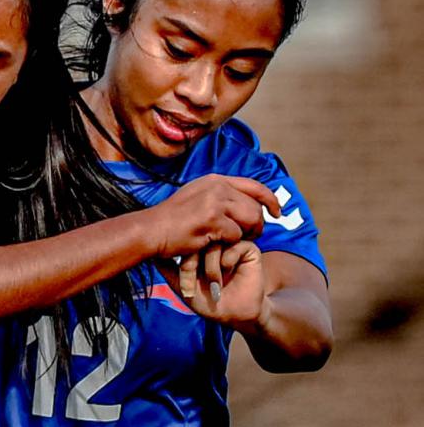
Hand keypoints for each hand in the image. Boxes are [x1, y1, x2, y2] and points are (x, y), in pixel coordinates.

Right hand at [149, 175, 281, 258]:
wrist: (150, 230)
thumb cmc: (169, 220)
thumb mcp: (194, 198)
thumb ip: (215, 196)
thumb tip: (236, 200)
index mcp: (215, 180)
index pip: (254, 185)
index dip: (270, 199)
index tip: (277, 212)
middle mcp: (217, 187)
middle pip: (255, 204)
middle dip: (259, 222)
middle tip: (254, 235)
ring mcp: (215, 202)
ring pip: (250, 218)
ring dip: (249, 233)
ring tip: (239, 242)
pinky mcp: (212, 220)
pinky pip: (235, 234)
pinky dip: (231, 243)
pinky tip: (221, 246)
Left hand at [177, 240, 267, 326]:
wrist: (233, 315)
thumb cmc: (208, 301)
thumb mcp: (182, 286)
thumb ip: (168, 270)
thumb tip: (151, 254)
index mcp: (200, 250)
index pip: (185, 244)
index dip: (183, 264)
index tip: (187, 285)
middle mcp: (215, 243)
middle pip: (198, 241)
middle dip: (193, 266)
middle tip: (198, 284)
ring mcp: (231, 243)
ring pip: (214, 243)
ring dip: (211, 268)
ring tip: (215, 284)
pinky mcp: (248, 248)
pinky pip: (234, 245)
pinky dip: (228, 261)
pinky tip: (230, 272)